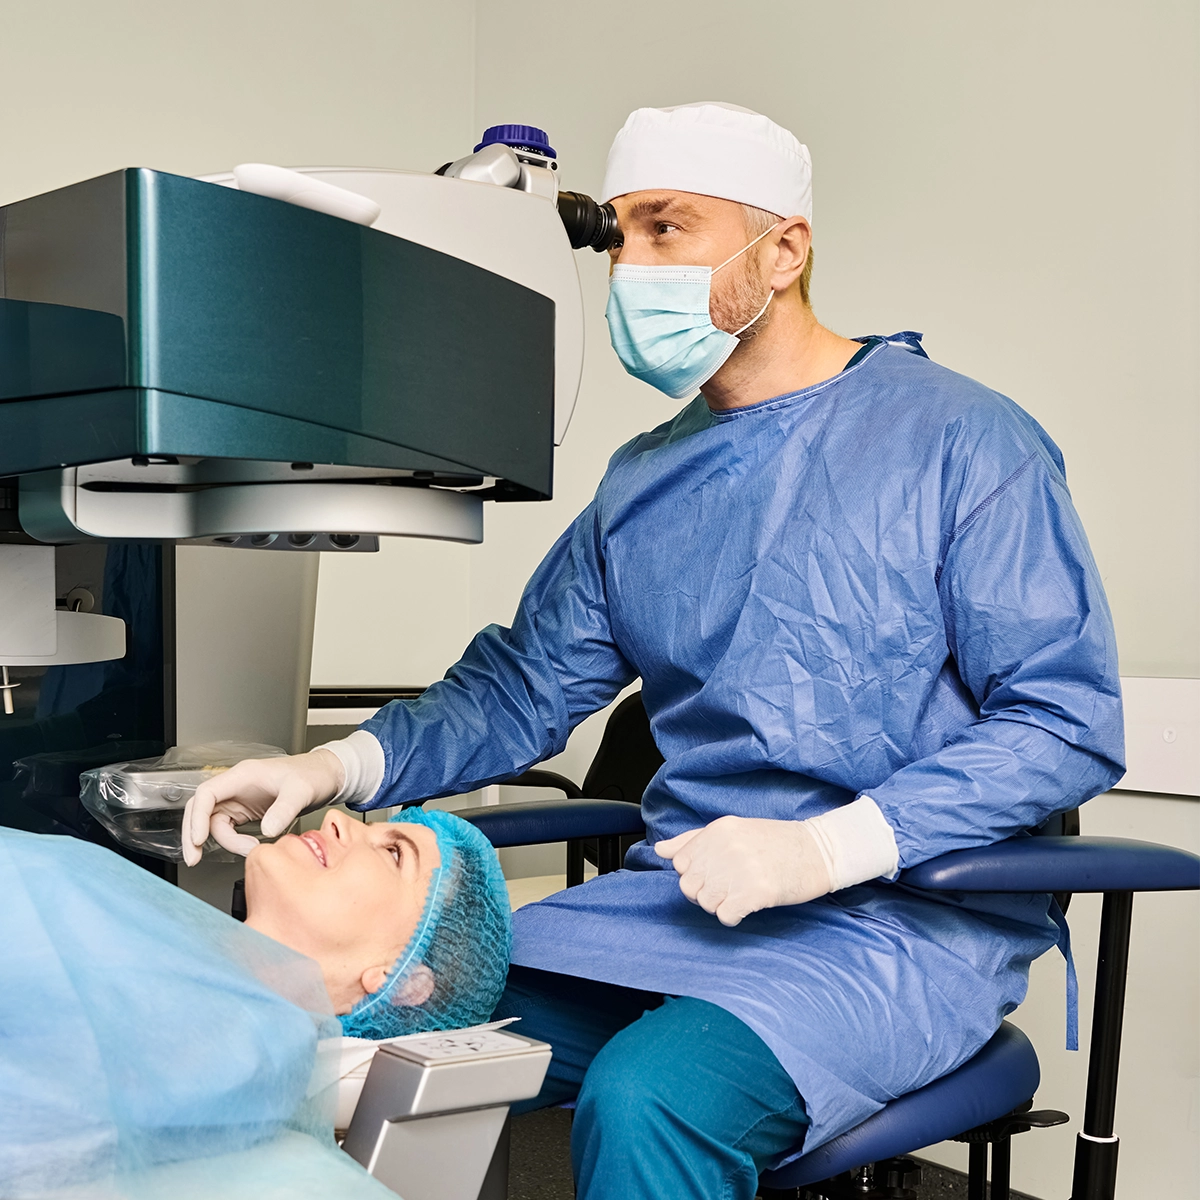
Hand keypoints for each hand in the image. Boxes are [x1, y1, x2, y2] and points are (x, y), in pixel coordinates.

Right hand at [181, 749, 344, 866]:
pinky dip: (230, 840)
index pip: (207, 793)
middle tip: (194, 859)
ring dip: (218, 841)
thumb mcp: (301, 791)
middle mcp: (236, 785)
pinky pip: (226, 827)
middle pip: (200, 809)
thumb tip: (267, 831)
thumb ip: (284, 810)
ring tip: (245, 851)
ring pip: (212, 821)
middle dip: (193, 833)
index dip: (197, 817)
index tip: (198, 839)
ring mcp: (239, 798)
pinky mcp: (245, 810)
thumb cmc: (312, 775)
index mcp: (243, 775)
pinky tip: (246, 847)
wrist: (325, 776)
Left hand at [654, 815, 832, 926]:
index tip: (714, 874)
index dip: (694, 875)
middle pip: (689, 886)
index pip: (680, 863)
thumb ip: (693, 840)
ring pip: (705, 903)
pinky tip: (748, 906)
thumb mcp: (733, 831)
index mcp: (718, 830)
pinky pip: (725, 916)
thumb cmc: (775, 842)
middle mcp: (725, 848)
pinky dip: (733, 917)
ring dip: (720, 905)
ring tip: (741, 894)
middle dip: (704, 892)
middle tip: (728, 888)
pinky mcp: (755, 892)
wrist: (819, 851)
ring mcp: (740, 869)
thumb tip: (660, 850)